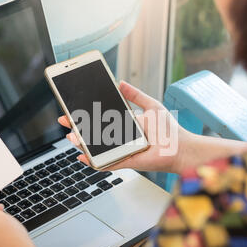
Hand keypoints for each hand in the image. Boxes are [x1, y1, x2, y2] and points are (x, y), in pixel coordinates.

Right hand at [58, 81, 191, 173]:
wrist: (180, 147)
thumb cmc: (169, 130)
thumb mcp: (151, 106)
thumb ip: (136, 95)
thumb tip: (120, 82)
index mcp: (125, 124)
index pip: (101, 118)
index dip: (86, 114)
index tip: (73, 108)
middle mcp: (121, 138)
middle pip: (94, 133)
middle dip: (78, 128)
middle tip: (66, 121)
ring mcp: (121, 151)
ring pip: (96, 148)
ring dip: (82, 143)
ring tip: (71, 136)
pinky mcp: (125, 162)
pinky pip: (106, 163)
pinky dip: (93, 162)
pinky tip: (82, 156)